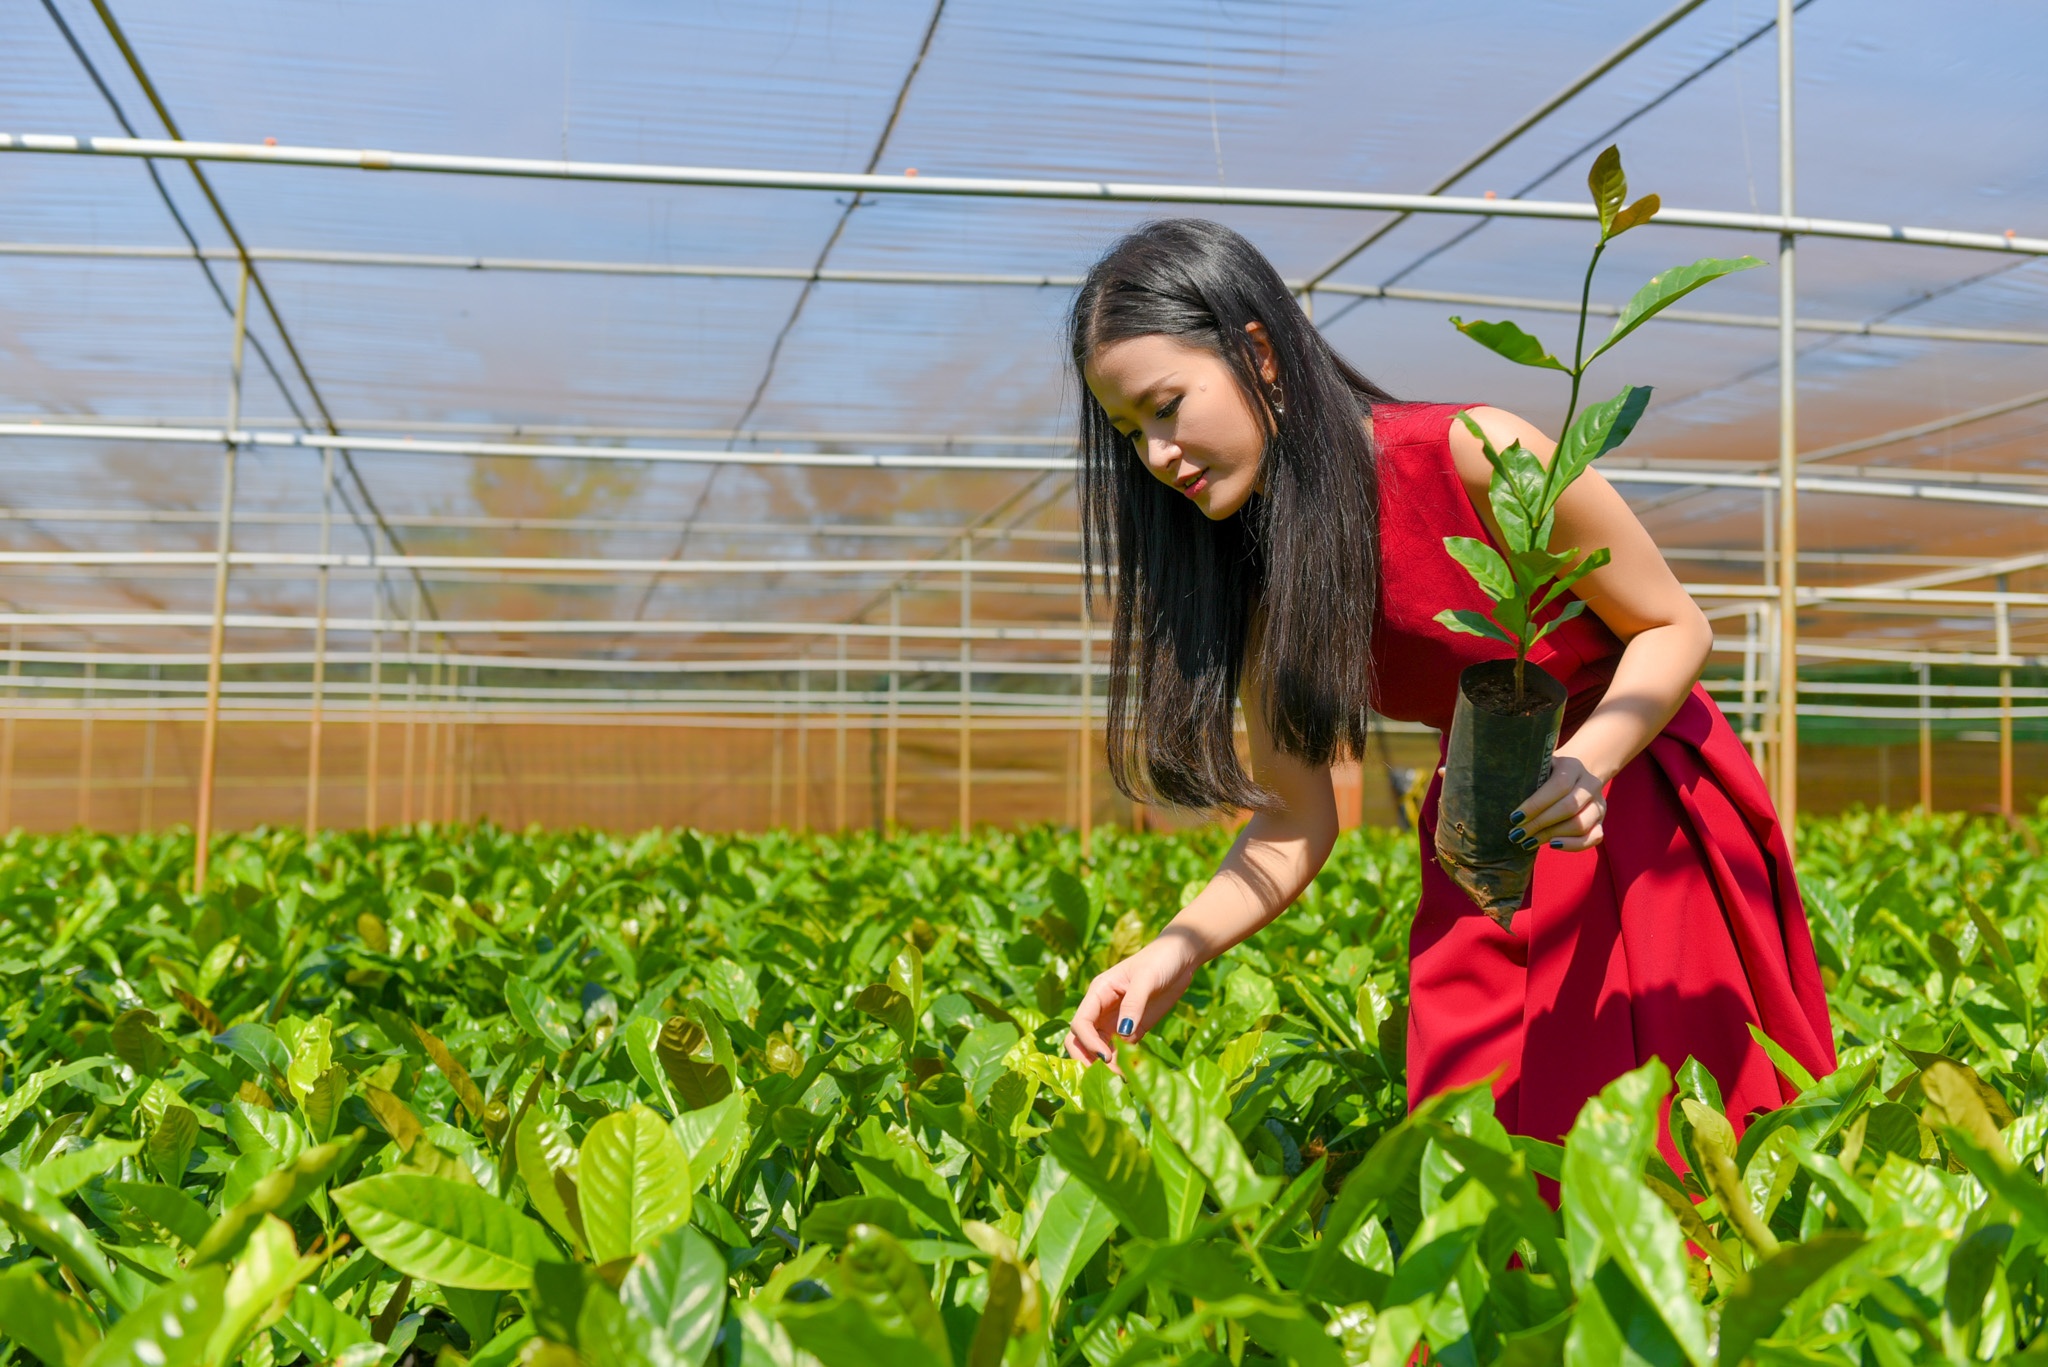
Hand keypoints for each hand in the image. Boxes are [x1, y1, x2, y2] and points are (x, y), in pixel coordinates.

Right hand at [1065, 930, 1202, 1069]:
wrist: (1180, 957)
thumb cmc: (1160, 961)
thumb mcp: (1146, 979)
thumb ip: (1133, 1005)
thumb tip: (1122, 1034)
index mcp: (1098, 993)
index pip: (1080, 1023)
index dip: (1088, 1042)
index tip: (1105, 1056)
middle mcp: (1101, 1009)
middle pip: (1080, 1039)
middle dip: (1086, 1058)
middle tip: (1105, 1075)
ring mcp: (1115, 1021)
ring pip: (1098, 1048)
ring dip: (1104, 1065)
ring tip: (1121, 1079)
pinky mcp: (1132, 1030)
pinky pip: (1119, 1051)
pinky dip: (1121, 1063)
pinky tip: (1130, 1074)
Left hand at [1509, 753, 1607, 851]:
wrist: (1576, 773)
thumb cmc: (1547, 773)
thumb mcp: (1539, 767)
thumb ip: (1527, 778)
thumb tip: (1499, 797)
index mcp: (1573, 766)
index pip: (1558, 786)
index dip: (1536, 804)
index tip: (1514, 817)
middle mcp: (1590, 784)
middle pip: (1569, 807)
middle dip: (1540, 823)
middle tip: (1517, 834)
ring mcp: (1599, 803)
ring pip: (1581, 824)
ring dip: (1552, 835)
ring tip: (1528, 841)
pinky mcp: (1601, 821)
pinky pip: (1595, 837)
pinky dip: (1574, 845)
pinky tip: (1552, 844)